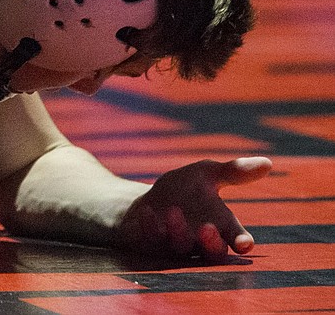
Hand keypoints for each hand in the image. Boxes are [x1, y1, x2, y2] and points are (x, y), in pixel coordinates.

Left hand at [118, 157, 271, 260]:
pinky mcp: (153, 245)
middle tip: (207, 228)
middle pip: (214, 253)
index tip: (244, 243)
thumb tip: (268, 163)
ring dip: (179, 232)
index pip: (238, 239)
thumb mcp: (206, 174)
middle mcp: (202, 241)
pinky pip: (152, 240)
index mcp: (221, 225)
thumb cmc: (185, 190)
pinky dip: (151, 227)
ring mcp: (177, 246)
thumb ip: (233, 172)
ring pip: (182, 248)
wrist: (150, 200)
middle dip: (212, 243)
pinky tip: (147, 211)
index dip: (242, 242)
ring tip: (173, 211)